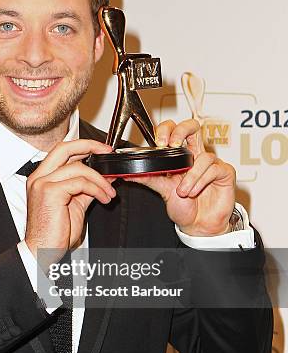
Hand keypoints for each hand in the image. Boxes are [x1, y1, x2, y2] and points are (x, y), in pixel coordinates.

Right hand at [24, 140, 116, 259]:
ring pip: (78, 168)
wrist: (43, 250)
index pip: (62, 150)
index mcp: (42, 177)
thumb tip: (104, 176)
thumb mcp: (75, 204)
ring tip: (110, 193)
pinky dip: (97, 189)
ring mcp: (43, 183)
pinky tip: (103, 198)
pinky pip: (80, 183)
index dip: (83, 146)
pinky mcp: (51, 192)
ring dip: (100, 180)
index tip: (101, 149)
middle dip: (90, 146)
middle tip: (107, 152)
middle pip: (65, 148)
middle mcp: (39, 177)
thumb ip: (87, 188)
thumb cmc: (55, 232)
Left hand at [125, 119, 235, 235]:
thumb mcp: (162, 190)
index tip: (159, 143)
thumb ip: (148, 178)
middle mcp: (196, 156)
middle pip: (193, 127)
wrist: (198, 225)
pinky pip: (214, 169)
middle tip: (171, 145)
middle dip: (181, 131)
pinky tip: (194, 191)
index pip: (175, 131)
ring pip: (203, 156)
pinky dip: (201, 181)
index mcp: (181, 156)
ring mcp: (212, 163)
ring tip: (183, 191)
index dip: (167, 130)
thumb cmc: (184, 206)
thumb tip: (128, 173)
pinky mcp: (224, 172)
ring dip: (190, 176)